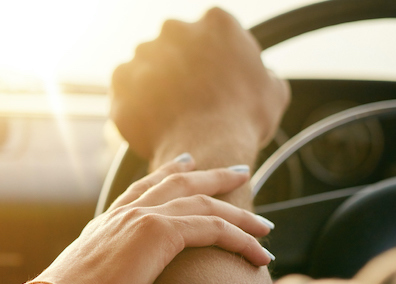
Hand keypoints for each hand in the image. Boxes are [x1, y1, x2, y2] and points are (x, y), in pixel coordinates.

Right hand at [33, 155, 272, 283]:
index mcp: (103, 226)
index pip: (141, 190)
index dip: (167, 176)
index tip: (187, 165)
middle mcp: (123, 215)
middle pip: (177, 183)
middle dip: (211, 176)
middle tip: (237, 173)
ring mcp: (141, 219)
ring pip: (203, 203)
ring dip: (239, 212)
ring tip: (264, 222)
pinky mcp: (160, 233)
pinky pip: (214, 228)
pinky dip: (242, 239)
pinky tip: (261, 253)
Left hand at [111, 8, 289, 163]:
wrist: (207, 149)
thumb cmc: (243, 121)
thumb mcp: (274, 92)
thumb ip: (263, 73)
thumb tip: (262, 76)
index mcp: (216, 23)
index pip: (212, 32)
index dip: (214, 58)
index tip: (214, 79)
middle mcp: (176, 29)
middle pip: (176, 43)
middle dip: (180, 64)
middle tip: (191, 96)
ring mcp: (145, 52)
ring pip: (148, 63)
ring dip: (155, 81)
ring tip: (171, 112)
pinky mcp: (121, 79)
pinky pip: (126, 87)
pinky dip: (135, 100)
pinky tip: (153, 119)